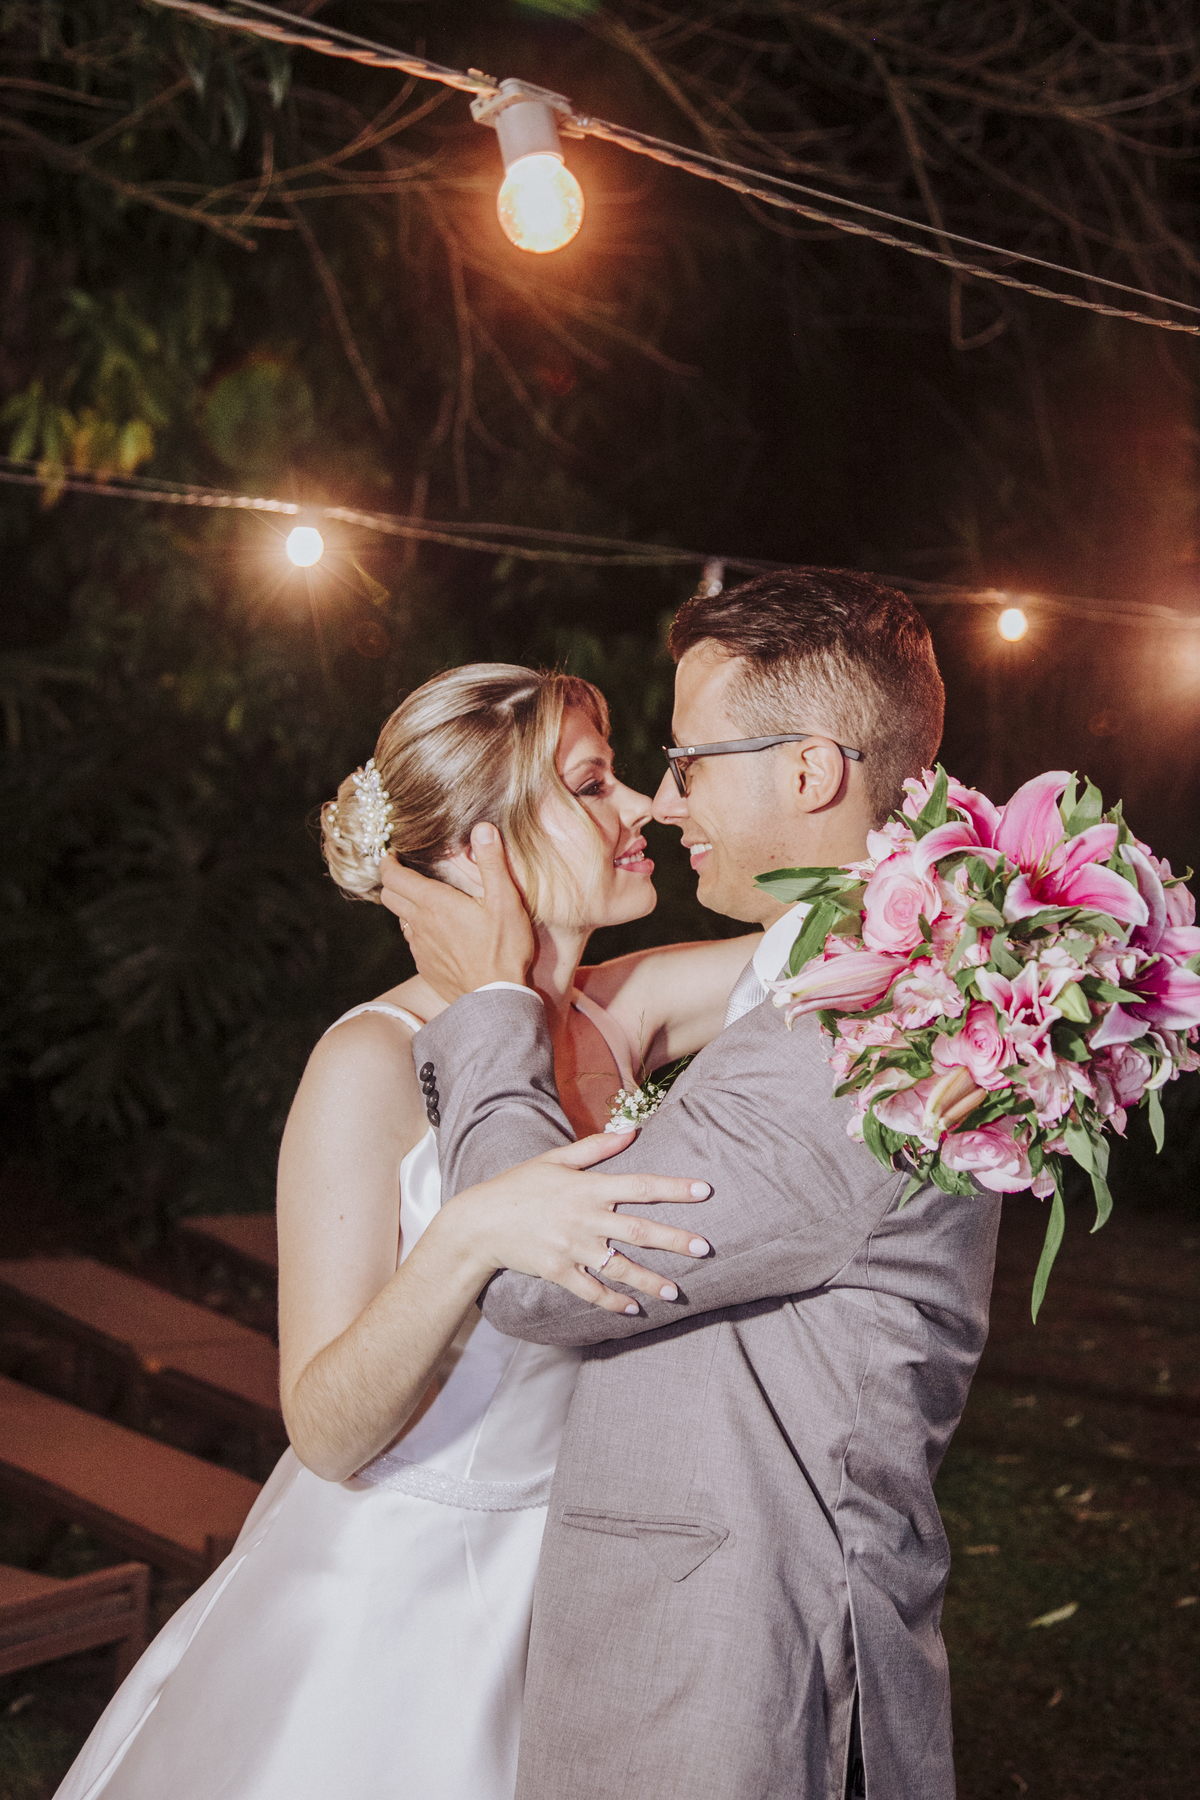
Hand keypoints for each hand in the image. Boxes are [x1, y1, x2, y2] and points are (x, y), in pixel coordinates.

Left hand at [379, 823, 535, 997]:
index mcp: (434, 903)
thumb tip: (483, 828)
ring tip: (426, 901)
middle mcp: (420, 924)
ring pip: (401, 919)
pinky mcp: (426, 966)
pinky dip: (419, 931)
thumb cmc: (504, 949)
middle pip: (390, 896)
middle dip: (393, 881)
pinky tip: (440, 933)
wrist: (495, 1000)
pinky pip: (414, 942)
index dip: (387, 862)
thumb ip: (492, 863)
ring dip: (406, 907)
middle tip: (406, 872)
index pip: (393, 877)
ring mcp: (420, 948)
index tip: (391, 854)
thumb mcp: (506, 901)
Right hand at [447, 1128, 711, 1314]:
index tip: (704, 1191)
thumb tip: (632, 1130)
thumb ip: (596, 1147)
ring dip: (650, 1280)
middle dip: (675, 1240)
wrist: (479, 1221)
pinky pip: (591, 1291)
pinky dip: (613, 1301)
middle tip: (705, 1248)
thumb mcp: (555, 1158)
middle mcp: (585, 1218)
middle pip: (639, 1231)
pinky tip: (634, 1309)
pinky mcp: (558, 1272)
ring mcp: (571, 1248)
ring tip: (677, 1291)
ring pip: (620, 1267)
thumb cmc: (518, 1185)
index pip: (640, 1186)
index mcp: (588, 1187)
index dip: (674, 1189)